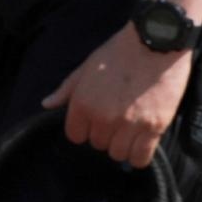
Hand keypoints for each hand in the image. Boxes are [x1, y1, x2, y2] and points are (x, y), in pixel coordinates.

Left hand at [43, 27, 192, 167]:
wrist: (155, 43)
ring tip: (128, 131)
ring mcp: (129, 124)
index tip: (93, 122)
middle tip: (115, 120)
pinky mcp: (154, 127)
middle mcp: (103, 118)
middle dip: (104, 134)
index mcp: (83, 104)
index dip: (83, 130)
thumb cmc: (118, 53)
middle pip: (97, 144)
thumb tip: (47, 104)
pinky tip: (140, 144)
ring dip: (121, 145)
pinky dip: (139, 155)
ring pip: (118, 154)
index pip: (75, 136)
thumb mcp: (85, 68)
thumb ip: (66, 90)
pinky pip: (141, 157)